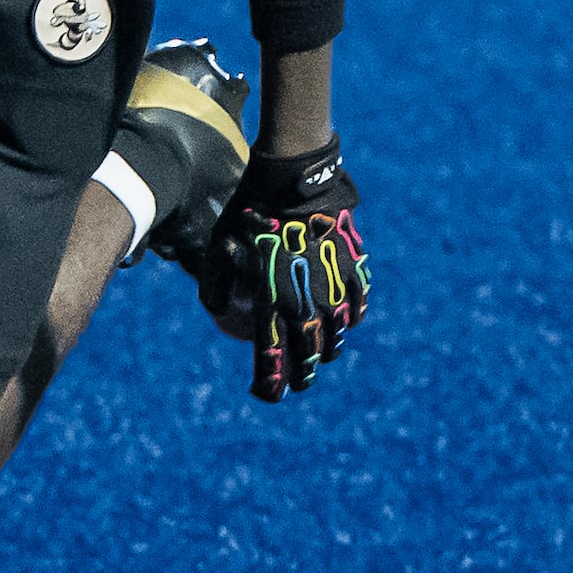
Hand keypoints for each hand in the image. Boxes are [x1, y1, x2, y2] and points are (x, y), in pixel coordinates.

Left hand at [201, 141, 367, 404]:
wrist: (291, 177)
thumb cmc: (249, 211)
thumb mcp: (219, 247)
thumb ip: (215, 284)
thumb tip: (215, 309)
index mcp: (271, 299)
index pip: (272, 354)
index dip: (270, 381)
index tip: (268, 395)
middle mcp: (305, 299)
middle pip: (309, 352)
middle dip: (303, 374)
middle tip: (299, 384)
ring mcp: (332, 284)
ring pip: (336, 332)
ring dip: (329, 349)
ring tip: (323, 356)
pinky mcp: (351, 265)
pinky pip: (357, 301)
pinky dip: (352, 316)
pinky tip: (347, 322)